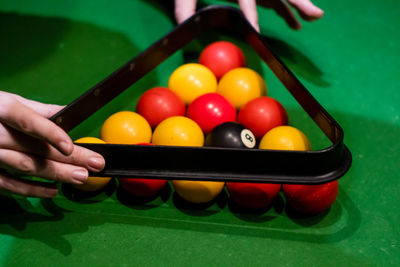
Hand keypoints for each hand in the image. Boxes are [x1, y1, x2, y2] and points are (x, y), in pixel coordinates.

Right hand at [0, 91, 104, 197]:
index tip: (71, 146)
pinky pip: (7, 184)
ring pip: (24, 167)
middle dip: (68, 158)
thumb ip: (37, 110)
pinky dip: (31, 190)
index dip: (50, 133)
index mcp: (0, 108)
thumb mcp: (5, 102)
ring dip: (55, 174)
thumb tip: (67, 112)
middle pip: (34, 147)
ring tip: (81, 178)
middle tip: (95, 164)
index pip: (28, 121)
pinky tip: (54, 191)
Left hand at [174, 0, 323, 30]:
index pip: (246, 0)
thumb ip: (184, 6)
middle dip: (297, 2)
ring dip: (299, 6)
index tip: (255, 32)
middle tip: (316, 14)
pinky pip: (276, 0)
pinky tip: (296, 23)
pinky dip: (286, 11)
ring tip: (316, 17)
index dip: (250, 16)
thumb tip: (182, 28)